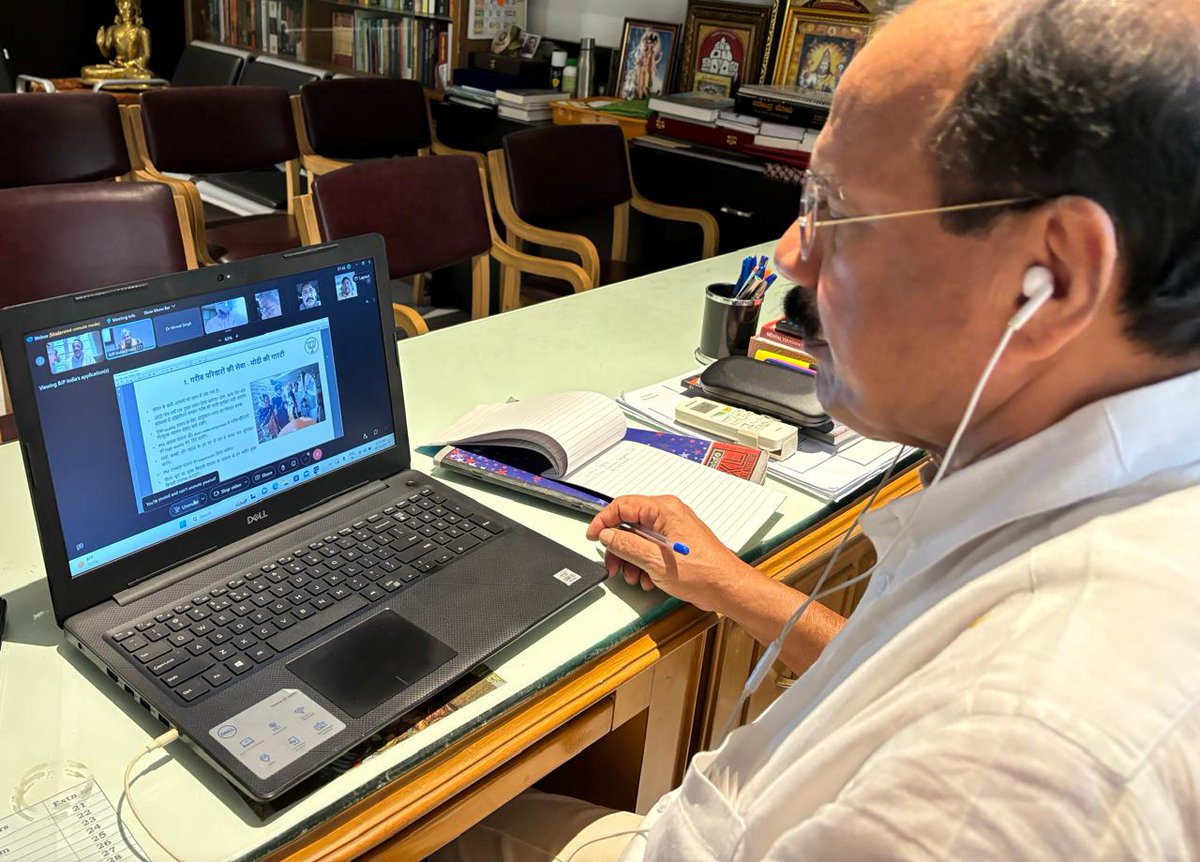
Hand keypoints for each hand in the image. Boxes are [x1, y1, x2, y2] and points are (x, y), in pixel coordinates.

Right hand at [585, 495, 753, 611]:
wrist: (727, 588)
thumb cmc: (703, 572)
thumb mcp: (654, 560)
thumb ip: (625, 544)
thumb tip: (607, 535)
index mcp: (664, 509)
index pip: (622, 505)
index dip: (603, 521)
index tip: (593, 536)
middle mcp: (669, 515)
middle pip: (629, 523)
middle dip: (617, 546)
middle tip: (612, 564)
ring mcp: (674, 529)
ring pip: (639, 538)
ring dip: (630, 558)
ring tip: (632, 576)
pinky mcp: (677, 544)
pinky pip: (651, 548)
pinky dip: (644, 563)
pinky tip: (647, 578)